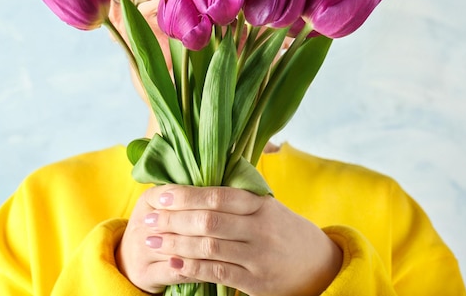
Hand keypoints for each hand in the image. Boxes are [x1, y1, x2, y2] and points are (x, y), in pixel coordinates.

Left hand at [116, 185, 341, 295]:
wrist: (320, 265)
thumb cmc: (285, 231)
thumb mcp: (269, 208)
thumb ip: (239, 198)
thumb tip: (196, 184)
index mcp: (261, 205)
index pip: (219, 195)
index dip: (186, 195)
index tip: (160, 194)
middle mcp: (260, 228)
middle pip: (209, 220)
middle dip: (173, 219)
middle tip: (146, 218)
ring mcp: (259, 256)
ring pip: (210, 247)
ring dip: (175, 244)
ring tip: (151, 240)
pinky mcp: (257, 282)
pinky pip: (218, 273)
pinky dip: (192, 269)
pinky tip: (173, 264)